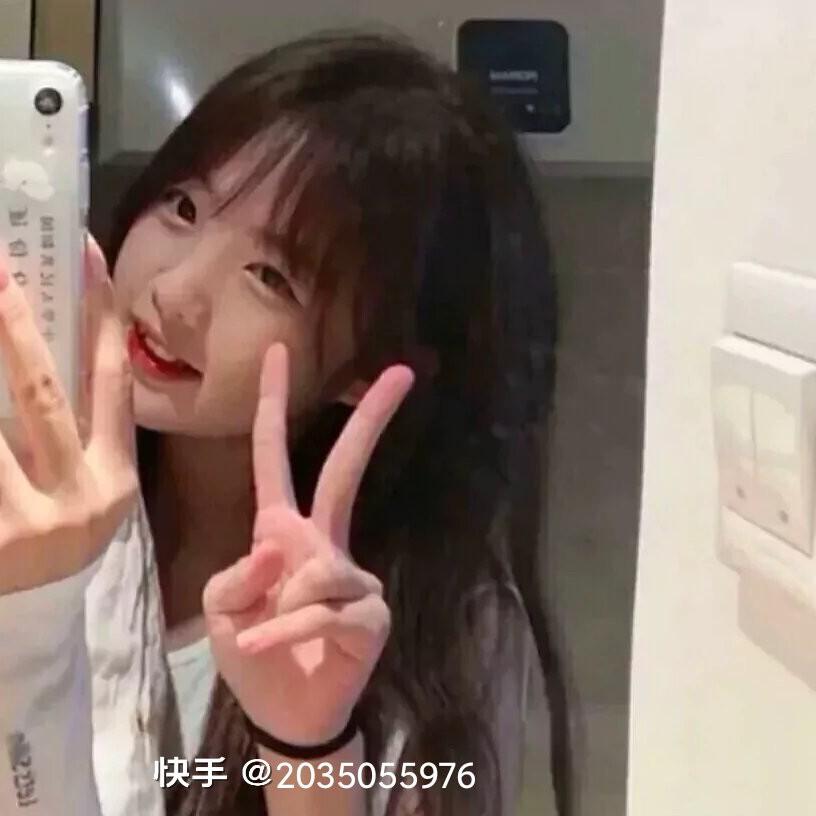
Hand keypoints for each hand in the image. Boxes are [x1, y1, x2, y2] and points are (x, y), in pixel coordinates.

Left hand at [0, 236, 137, 594]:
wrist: (28, 625)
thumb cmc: (54, 538)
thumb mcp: (83, 489)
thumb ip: (72, 433)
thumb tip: (35, 345)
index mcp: (115, 478)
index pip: (113, 385)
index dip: (101, 318)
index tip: (86, 254)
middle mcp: (81, 499)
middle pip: (42, 396)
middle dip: (16, 328)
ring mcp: (29, 525)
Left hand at [203, 343, 413, 744]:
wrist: (283, 714)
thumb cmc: (250, 651)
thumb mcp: (222, 607)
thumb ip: (239, 572)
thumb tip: (283, 549)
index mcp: (282, 530)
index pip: (275, 457)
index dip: (274, 406)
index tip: (279, 353)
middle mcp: (323, 542)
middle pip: (345, 471)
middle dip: (370, 420)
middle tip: (401, 370)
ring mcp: (352, 575)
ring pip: (318, 568)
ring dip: (280, 608)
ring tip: (261, 638)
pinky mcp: (371, 612)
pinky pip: (322, 611)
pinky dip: (286, 631)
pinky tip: (267, 647)